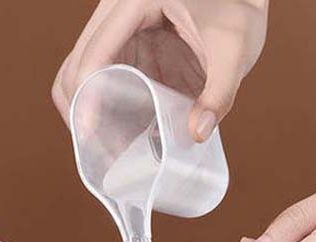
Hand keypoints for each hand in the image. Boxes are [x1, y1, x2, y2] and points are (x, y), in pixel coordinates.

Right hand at [52, 0, 268, 141]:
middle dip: (81, 111)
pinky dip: (104, 111)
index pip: (94, 52)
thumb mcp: (235, 48)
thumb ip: (220, 92)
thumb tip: (197, 133)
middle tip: (100, 153)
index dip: (86, 95)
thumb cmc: (239, 10)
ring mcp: (120, 33)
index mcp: (136, 1)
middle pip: (76, 65)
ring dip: (87, 114)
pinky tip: (121, 137)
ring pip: (81, 75)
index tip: (90, 134)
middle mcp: (118, 13)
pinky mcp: (129, 49)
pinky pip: (102, 82)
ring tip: (108, 150)